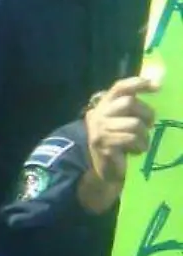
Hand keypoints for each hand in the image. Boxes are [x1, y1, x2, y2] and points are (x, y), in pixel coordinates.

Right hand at [84, 75, 158, 189]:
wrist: (106, 172)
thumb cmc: (120, 145)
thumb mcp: (123, 122)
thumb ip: (133, 108)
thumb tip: (156, 85)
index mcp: (103, 106)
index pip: (119, 88)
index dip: (137, 83)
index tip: (157, 86)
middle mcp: (98, 115)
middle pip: (128, 103)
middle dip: (145, 114)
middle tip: (150, 125)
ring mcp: (99, 130)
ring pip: (133, 123)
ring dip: (143, 136)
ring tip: (140, 144)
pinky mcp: (104, 145)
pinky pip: (131, 139)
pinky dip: (139, 146)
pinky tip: (135, 152)